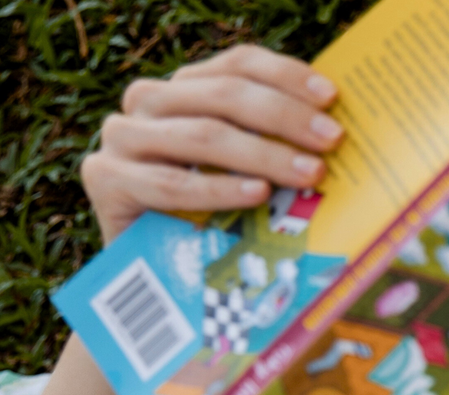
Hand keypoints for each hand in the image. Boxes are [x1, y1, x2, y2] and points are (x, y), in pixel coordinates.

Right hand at [82, 45, 344, 243]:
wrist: (155, 275)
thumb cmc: (215, 222)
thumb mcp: (248, 177)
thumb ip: (275, 148)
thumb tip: (342, 140)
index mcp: (184, 89)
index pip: (236, 65)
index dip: (284, 75)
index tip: (331, 96)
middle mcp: (148, 103)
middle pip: (223, 96)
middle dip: (284, 117)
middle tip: (332, 140)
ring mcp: (121, 137)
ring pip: (202, 136)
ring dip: (263, 154)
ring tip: (310, 173)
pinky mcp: (105, 178)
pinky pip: (173, 183)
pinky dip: (220, 189)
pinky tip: (257, 194)